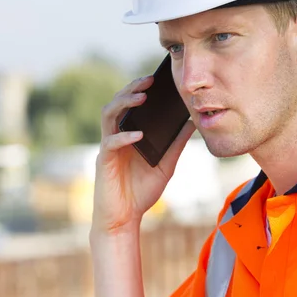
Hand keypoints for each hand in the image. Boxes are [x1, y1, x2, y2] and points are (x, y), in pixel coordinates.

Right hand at [90, 75, 194, 235]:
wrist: (125, 219)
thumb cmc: (142, 191)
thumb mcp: (167, 163)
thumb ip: (176, 143)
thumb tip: (193, 122)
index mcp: (129, 134)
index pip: (131, 105)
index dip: (141, 88)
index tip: (158, 78)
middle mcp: (116, 137)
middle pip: (117, 104)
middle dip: (132, 89)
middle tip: (149, 81)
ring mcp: (108, 148)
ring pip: (108, 116)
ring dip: (124, 104)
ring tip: (142, 97)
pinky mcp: (104, 162)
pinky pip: (111, 144)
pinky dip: (124, 137)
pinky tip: (139, 135)